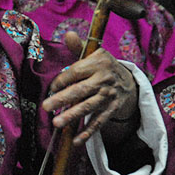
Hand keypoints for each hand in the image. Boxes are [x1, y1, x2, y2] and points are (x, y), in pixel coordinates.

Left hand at [42, 31, 137, 146]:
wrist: (128, 81)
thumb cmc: (103, 66)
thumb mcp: (94, 53)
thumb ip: (78, 46)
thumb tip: (68, 34)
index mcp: (98, 63)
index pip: (77, 72)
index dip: (62, 80)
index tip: (51, 88)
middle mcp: (104, 80)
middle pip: (81, 91)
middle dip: (63, 99)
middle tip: (46, 107)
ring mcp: (108, 96)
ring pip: (88, 107)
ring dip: (73, 116)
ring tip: (57, 123)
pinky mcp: (111, 110)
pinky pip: (99, 122)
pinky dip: (88, 132)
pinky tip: (75, 140)